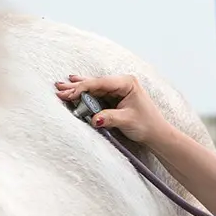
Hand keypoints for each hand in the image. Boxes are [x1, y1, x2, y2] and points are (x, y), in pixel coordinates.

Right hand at [54, 74, 170, 144]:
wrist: (157, 133)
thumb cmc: (147, 124)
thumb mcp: (126, 121)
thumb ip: (109, 118)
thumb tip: (94, 119)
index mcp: (127, 83)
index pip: (100, 83)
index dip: (83, 87)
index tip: (69, 93)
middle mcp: (122, 83)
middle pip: (95, 83)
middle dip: (76, 86)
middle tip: (59, 88)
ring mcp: (118, 90)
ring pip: (94, 88)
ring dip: (78, 88)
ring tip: (62, 86)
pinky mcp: (115, 98)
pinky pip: (97, 94)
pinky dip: (85, 94)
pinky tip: (74, 87)